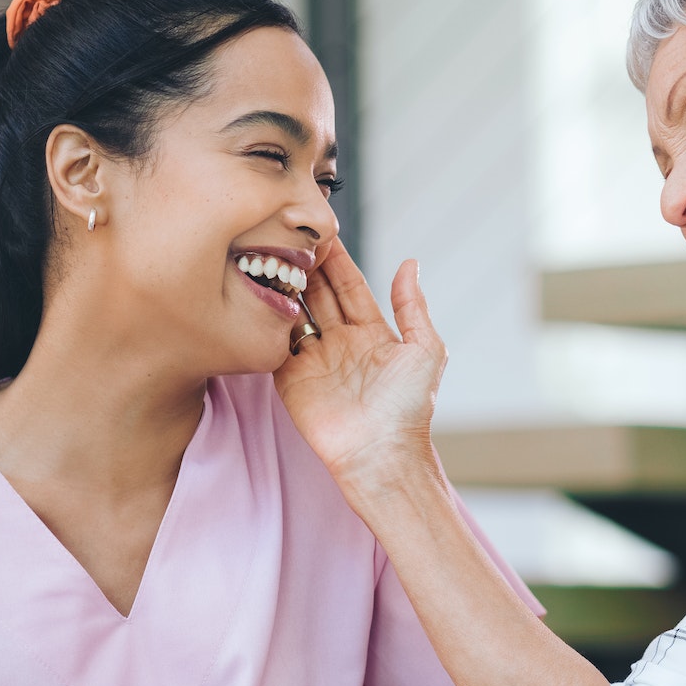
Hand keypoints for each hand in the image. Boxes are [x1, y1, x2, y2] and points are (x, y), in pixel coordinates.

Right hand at [274, 238, 443, 495]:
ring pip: (295, 312)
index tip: (324, 230)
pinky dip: (269, 319)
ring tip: (271, 253)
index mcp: (373, 333)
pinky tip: (259, 291)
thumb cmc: (409, 409)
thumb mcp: (426, 350)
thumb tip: (410, 263)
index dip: (338, 259)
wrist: (381, 454)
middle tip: (291, 233)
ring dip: (285, 285)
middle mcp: (341, 342)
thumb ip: (413, 306)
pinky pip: (275, 342)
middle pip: (318, 293)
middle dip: (307, 264)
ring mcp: (314, 359)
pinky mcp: (290, 378)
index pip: (350, 286)